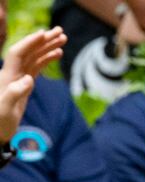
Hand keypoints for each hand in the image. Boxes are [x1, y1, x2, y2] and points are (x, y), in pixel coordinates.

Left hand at [0, 28, 64, 142]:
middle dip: (43, 40)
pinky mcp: (24, 85)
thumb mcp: (5, 110)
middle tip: (60, 31)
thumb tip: (29, 80)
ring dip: (47, 47)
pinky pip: (36, 68)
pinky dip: (46, 59)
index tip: (44, 34)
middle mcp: (12, 74)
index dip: (30, 43)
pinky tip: (57, 54)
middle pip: (28, 52)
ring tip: (63, 38)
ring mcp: (19, 79)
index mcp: (7, 77)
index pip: (18, 54)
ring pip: (34, 58)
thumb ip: (14, 94)